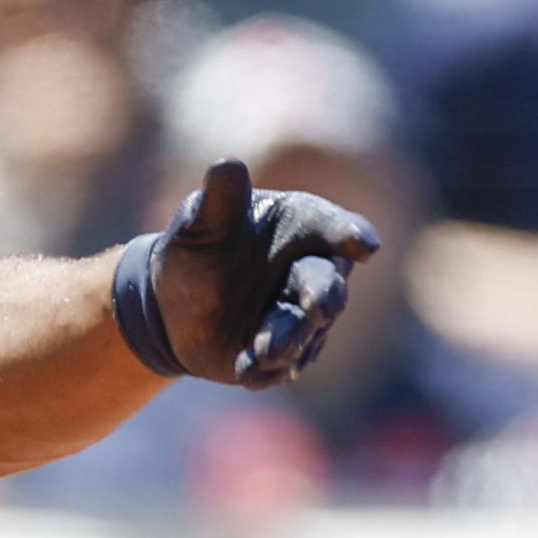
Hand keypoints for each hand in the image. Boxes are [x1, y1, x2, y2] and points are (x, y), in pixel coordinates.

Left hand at [144, 155, 378, 388]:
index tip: (364, 244)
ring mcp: (302, 316)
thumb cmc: (194, 253)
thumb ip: (217, 202)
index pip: (333, 228)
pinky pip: (283, 366)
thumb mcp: (198, 226)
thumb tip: (227, 165)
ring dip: (287, 341)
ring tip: (262, 352)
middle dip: (324, 297)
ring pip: (306, 332)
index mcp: (302, 226)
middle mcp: (312, 270)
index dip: (349, 235)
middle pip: (328, 285)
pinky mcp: (287, 356)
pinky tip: (246, 373)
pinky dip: (266, 370)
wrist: (172, 310)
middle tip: (319, 309)